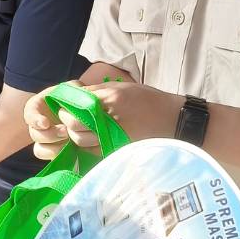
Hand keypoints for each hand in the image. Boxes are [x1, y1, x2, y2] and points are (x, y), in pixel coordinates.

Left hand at [25, 80, 182, 159]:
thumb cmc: (149, 100)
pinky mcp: (116, 150)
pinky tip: (92, 139)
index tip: (66, 106)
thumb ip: (97, 92)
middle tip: (69, 118)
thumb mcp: (123, 87)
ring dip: (75, 135)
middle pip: (73, 124)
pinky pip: (92, 151)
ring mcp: (113, 137)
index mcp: (111, 98)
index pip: (76, 103)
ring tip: (81, 129)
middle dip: (67, 121)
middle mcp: (109, 118)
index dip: (66, 106)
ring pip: (80, 140)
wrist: (173, 121)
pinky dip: (87, 146)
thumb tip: (73, 94)